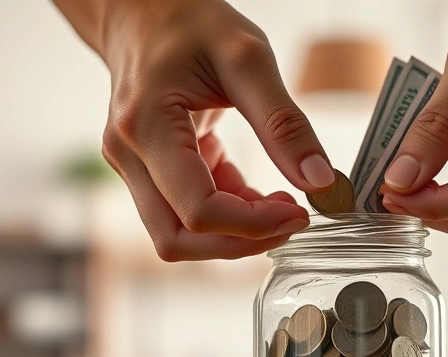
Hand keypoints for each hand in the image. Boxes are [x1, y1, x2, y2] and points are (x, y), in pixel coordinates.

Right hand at [54, 0, 335, 259]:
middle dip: (241, 241)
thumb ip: (284, 123)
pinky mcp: (149, 170)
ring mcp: (133, 167)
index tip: (300, 212)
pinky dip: (228, 212)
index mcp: (146, 126)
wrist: (144, 9)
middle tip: (292, 219)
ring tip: (279, 204)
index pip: (197, 210)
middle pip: (178, 240)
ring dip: (234, 232)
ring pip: (179, 235)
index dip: (254, 225)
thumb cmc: (189, 22)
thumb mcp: (248, 59)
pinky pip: (187, 211)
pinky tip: (258, 191)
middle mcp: (129, 156)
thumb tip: (319, 181)